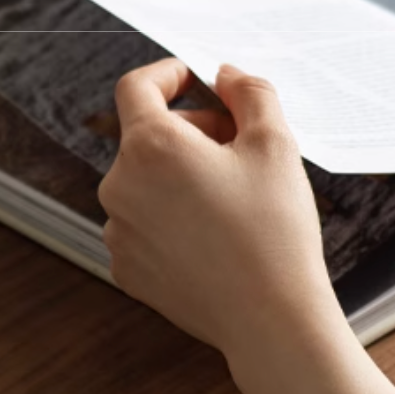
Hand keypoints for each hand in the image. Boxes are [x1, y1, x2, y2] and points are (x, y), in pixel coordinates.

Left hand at [98, 58, 343, 366]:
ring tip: (232, 199)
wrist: (270, 319)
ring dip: (180, 177)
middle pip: (147, 138)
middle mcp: (120, 187)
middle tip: (240, 147)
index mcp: (150, 147)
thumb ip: (249, 92)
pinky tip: (215, 237)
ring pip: (145, 184)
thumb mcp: (275, 144)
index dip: (167, 75)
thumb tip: (225, 74)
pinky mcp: (127, 270)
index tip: (193, 79)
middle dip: (191, 131)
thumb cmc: (274, 231)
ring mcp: (119, 232)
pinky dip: (172, 219)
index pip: (136, 87)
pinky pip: (144, 226)